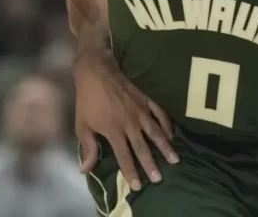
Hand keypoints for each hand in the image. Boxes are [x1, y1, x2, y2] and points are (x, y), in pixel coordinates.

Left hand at [73, 47, 178, 191]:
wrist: (97, 71)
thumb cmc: (87, 99)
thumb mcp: (82, 125)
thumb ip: (88, 148)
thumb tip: (85, 170)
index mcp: (114, 130)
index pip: (125, 156)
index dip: (131, 172)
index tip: (137, 186)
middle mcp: (130, 123)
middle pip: (143, 148)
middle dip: (151, 164)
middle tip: (159, 178)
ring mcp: (140, 111)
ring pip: (156, 132)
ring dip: (165, 147)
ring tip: (175, 160)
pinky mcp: (146, 100)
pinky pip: (160, 114)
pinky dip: (167, 125)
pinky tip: (171, 134)